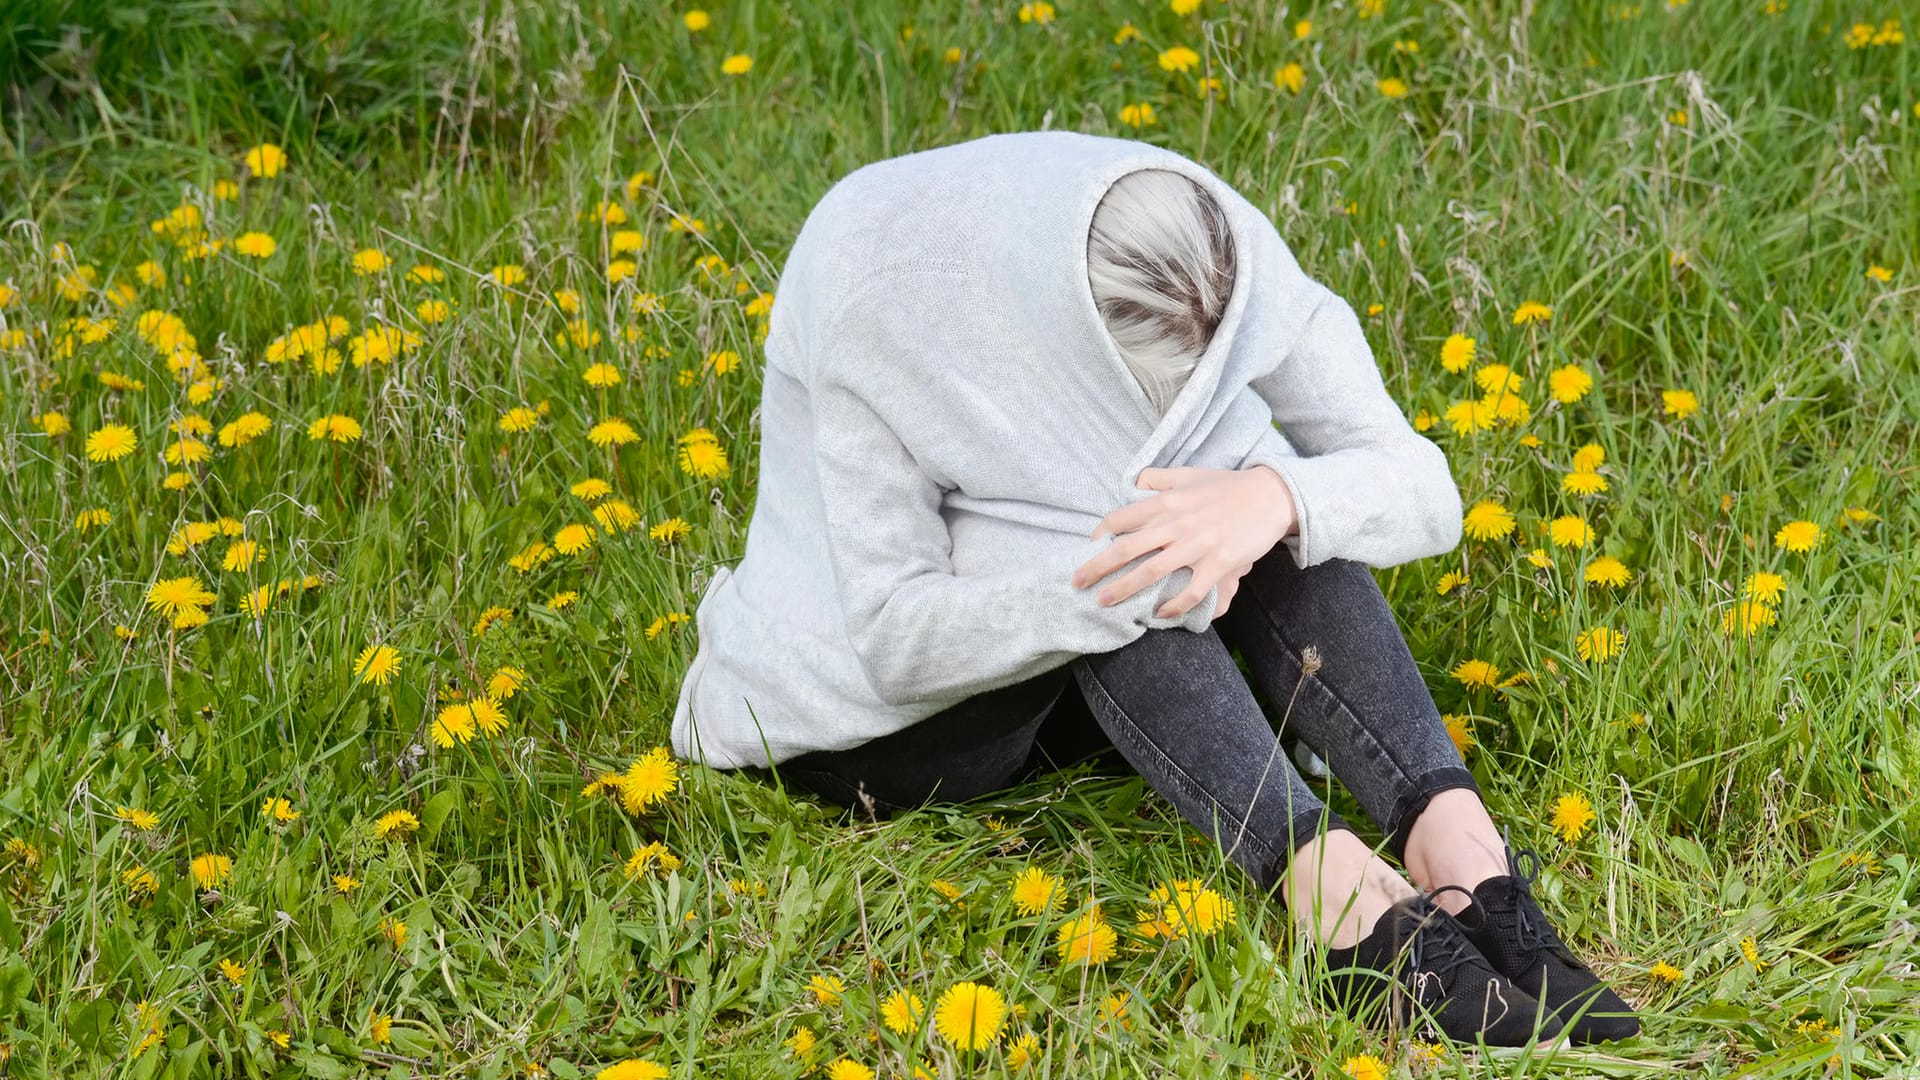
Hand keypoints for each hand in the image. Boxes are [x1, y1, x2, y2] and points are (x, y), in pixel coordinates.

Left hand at [1071, 465, 1297, 618]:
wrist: (1271, 495)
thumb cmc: (1228, 486)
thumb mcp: (1189, 474)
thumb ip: (1159, 479)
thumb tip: (1134, 482)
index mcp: (1167, 501)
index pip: (1122, 518)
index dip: (1101, 534)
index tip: (1088, 547)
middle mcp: (1176, 524)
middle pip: (1127, 548)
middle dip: (1098, 567)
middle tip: (1077, 582)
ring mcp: (1197, 545)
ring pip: (1151, 572)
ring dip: (1124, 589)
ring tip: (1103, 602)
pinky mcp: (1218, 563)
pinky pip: (1191, 591)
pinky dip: (1173, 605)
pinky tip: (1160, 614)